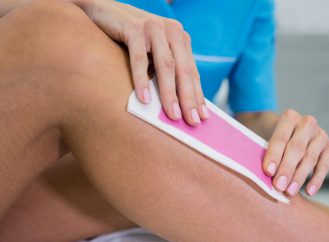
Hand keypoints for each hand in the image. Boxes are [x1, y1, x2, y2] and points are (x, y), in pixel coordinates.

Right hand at [72, 0, 207, 124]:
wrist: (104, 9)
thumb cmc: (131, 37)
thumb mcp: (154, 51)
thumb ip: (165, 70)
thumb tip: (175, 103)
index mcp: (180, 39)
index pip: (192, 72)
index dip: (198, 96)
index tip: (202, 117)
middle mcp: (172, 31)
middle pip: (183, 71)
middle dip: (189, 98)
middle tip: (192, 122)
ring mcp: (154, 28)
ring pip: (166, 66)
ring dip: (170, 93)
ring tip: (172, 115)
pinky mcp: (134, 28)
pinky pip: (139, 59)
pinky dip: (142, 80)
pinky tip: (144, 99)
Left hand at [263, 109, 328, 196]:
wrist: (290, 132)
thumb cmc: (274, 139)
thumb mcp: (266, 137)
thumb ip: (266, 152)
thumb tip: (265, 174)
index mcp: (289, 117)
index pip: (281, 138)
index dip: (274, 155)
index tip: (268, 171)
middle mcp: (307, 123)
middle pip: (297, 148)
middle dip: (287, 169)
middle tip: (278, 186)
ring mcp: (320, 135)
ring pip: (310, 158)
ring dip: (299, 177)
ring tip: (290, 191)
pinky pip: (324, 165)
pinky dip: (316, 180)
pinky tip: (309, 191)